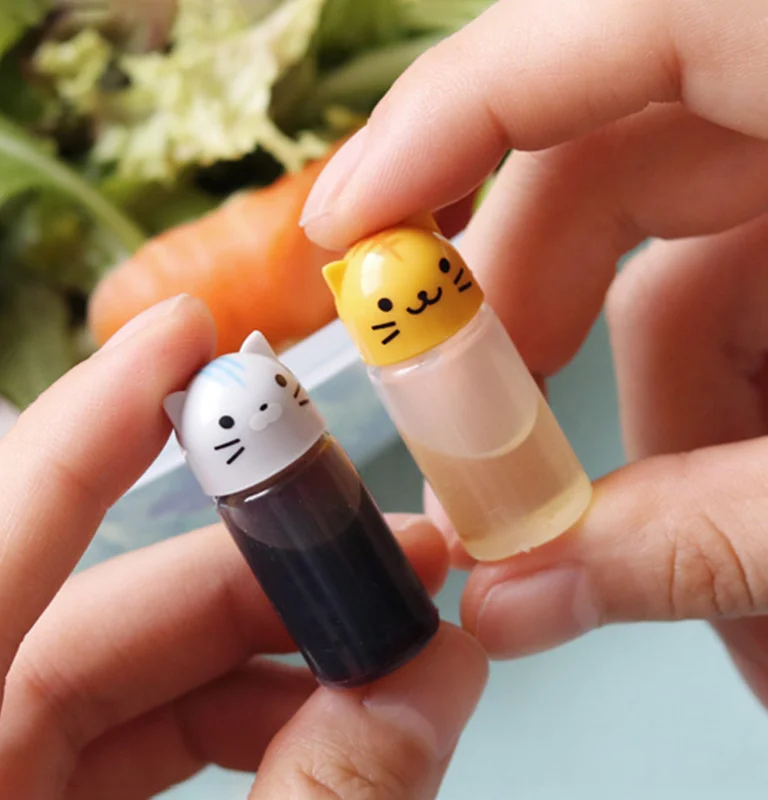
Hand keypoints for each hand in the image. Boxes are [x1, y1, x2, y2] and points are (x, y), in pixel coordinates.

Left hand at [0, 296, 486, 798]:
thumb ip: (320, 797)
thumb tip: (430, 678)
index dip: (89, 423)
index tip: (184, 335)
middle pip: (96, 608)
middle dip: (254, 572)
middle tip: (385, 563)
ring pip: (121, 671)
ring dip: (262, 654)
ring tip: (383, 665)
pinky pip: (122, 734)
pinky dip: (228, 716)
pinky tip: (324, 730)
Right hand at [301, 0, 767, 705]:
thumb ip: (701, 544)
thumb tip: (518, 607)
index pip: (601, 26)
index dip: (446, 115)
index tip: (345, 231)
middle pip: (608, 154)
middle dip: (518, 314)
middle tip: (469, 449)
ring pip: (673, 243)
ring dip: (630, 400)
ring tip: (618, 540)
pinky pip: (739, 276)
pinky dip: (707, 392)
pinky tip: (717, 502)